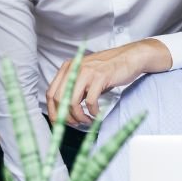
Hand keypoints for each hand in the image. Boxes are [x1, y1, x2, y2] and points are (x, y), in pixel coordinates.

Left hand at [46, 39, 169, 126]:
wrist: (130, 57)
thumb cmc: (110, 69)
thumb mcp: (87, 76)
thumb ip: (75, 89)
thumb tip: (66, 111)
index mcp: (68, 68)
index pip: (50, 93)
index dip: (53, 111)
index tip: (59, 122)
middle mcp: (74, 68)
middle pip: (59, 99)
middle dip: (65, 117)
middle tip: (75, 123)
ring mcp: (86, 72)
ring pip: (72, 102)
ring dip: (79, 116)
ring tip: (87, 120)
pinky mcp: (99, 77)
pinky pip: (90, 101)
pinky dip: (93, 112)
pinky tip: (97, 114)